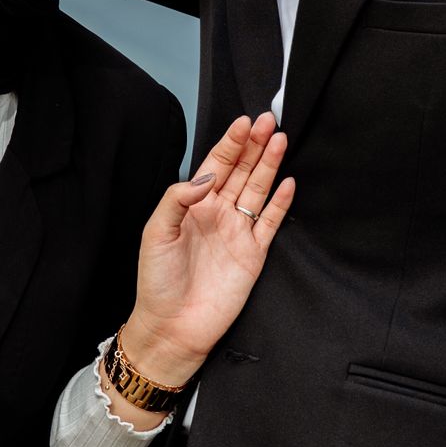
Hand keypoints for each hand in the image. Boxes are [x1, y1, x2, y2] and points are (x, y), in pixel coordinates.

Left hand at [121, 113, 293, 387]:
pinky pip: (270, 222)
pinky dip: (280, 203)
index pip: (216, 165)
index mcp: (194, 205)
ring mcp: (237, 232)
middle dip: (255, 145)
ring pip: (257, 190)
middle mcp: (218, 213)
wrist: (173, 326)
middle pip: (241, 171)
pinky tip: (288, 182)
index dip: (231, 143)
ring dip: (270, 165)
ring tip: (281, 139)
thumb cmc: (157, 281)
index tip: (245, 122)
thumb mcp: (156, 232)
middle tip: (269, 120)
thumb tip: (209, 175)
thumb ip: (178, 198)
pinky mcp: (253, 254)